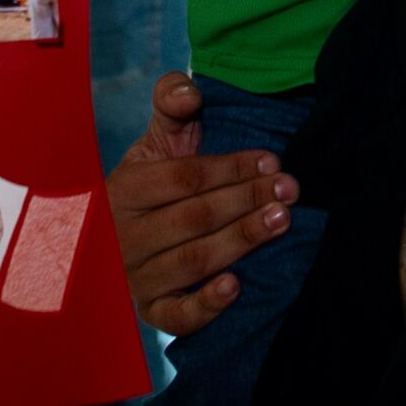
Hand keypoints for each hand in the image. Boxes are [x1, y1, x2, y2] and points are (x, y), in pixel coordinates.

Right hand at [109, 74, 299, 336]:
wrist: (115, 239)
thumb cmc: (149, 185)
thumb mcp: (155, 142)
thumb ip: (171, 106)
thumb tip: (187, 90)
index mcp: (125, 189)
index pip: (184, 179)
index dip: (231, 168)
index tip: (271, 161)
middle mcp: (125, 236)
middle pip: (194, 217)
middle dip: (247, 200)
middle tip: (290, 189)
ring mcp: (136, 277)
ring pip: (193, 260)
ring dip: (241, 240)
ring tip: (281, 220)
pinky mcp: (149, 311)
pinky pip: (176, 315)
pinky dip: (206, 304)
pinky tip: (236, 286)